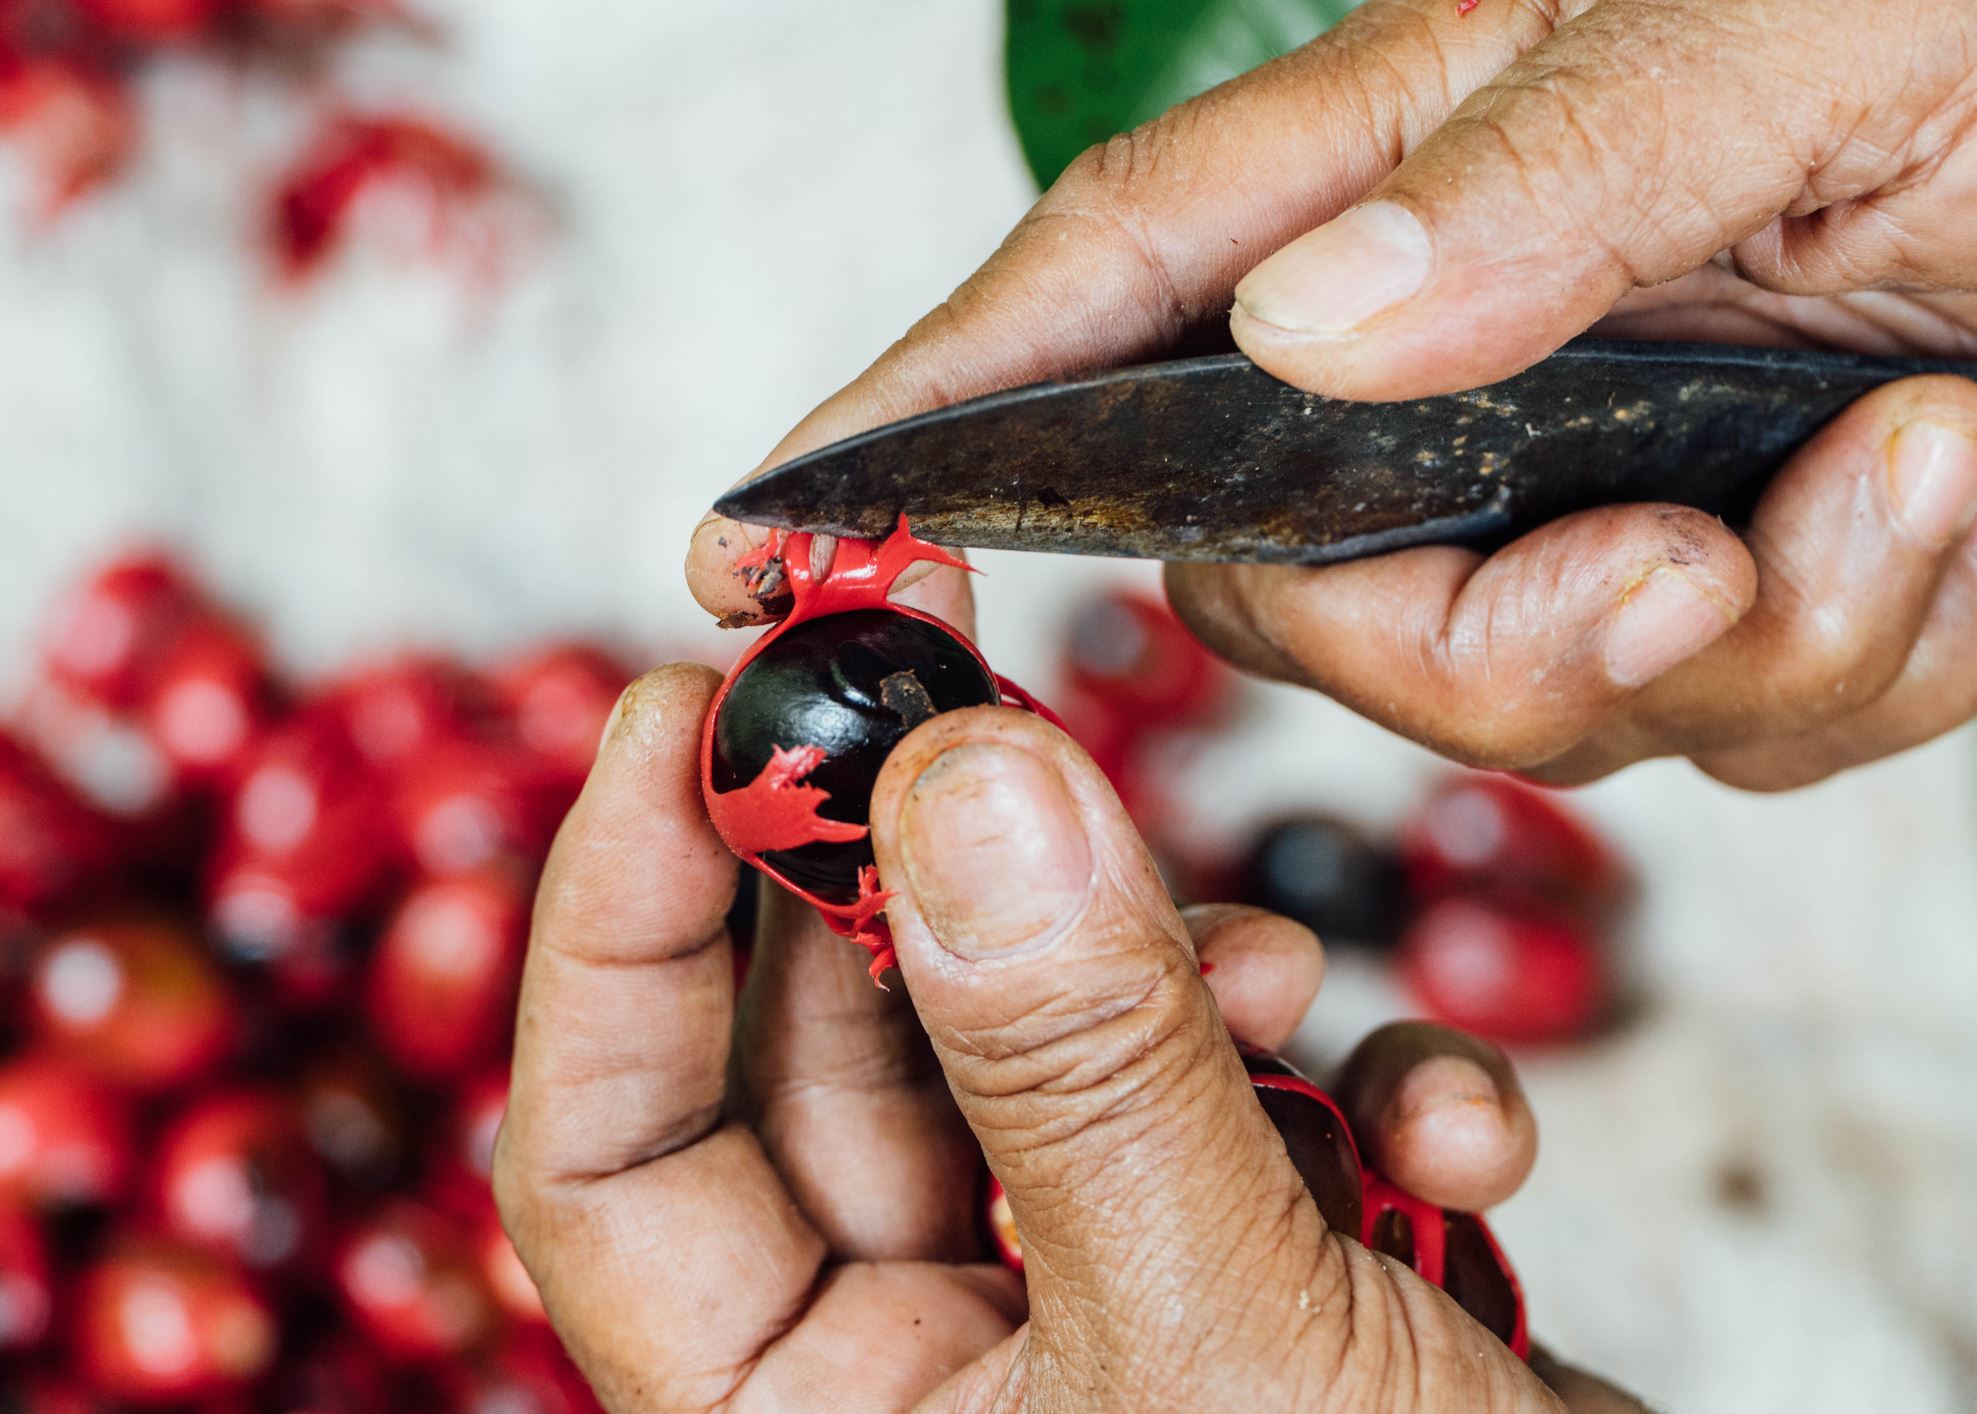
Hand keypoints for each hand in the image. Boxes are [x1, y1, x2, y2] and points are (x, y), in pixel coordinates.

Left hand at [491, 663, 1637, 1410]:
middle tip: (952, 661)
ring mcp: (1084, 1321)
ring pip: (1052, 1052)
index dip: (619, 913)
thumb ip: (1084, 1065)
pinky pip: (1240, 1128)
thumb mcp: (1220, 1345)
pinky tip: (1458, 1131)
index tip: (694, 708)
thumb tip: (962, 786)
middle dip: (916, 858)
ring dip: (1180, 977)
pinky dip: (1359, 1094)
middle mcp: (917, 1373)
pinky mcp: (1246, 1294)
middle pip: (843, 1052)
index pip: (608, 1148)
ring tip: (1279, 961)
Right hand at [687, 0, 1976, 788]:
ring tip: (1895, 476)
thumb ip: (1552, 168)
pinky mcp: (1739, 578)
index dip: (932, 408)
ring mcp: (1593, 480)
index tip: (768, 522)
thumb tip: (1312, 331)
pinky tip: (1947, 492)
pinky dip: (1845, 649)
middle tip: (1667, 558)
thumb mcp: (1803, 19)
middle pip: (1287, 587)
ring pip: (1495, 690)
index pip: (1107, 295)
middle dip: (1462, 638)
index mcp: (1430, 166)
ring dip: (1696, 644)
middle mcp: (1473, 346)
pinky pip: (1714, 722)